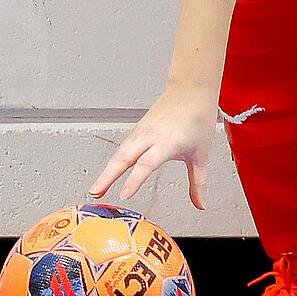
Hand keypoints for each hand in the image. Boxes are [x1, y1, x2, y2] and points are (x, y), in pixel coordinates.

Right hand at [88, 87, 217, 210]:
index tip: (124, 194)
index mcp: (167, 142)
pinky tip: (109, 173)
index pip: (146, 163)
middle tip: (95, 193)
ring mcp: (142, 131)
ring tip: (96, 189)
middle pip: (123, 158)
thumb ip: (198, 183)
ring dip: (107, 171)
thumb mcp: (201, 154)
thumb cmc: (197, 118)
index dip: (134, 180)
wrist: (191, 90)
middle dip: (107, 176)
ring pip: (120, 152)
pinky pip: (123, 147)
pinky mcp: (138, 129)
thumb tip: (200, 204)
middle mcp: (150, 135)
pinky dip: (114, 161)